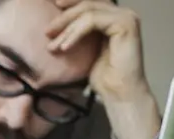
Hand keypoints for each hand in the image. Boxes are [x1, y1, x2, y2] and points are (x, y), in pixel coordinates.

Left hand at [45, 0, 160, 138]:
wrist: (119, 93)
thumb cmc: (104, 78)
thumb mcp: (86, 51)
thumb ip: (79, 35)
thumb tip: (56, 28)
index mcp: (115, 19)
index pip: (90, 4)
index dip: (71, 5)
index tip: (52, 12)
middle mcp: (123, 14)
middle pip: (88, 4)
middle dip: (64, 16)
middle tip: (47, 32)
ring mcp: (126, 18)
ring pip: (88, 11)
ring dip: (67, 28)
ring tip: (53, 46)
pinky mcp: (125, 25)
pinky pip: (92, 21)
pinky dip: (75, 33)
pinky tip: (65, 48)